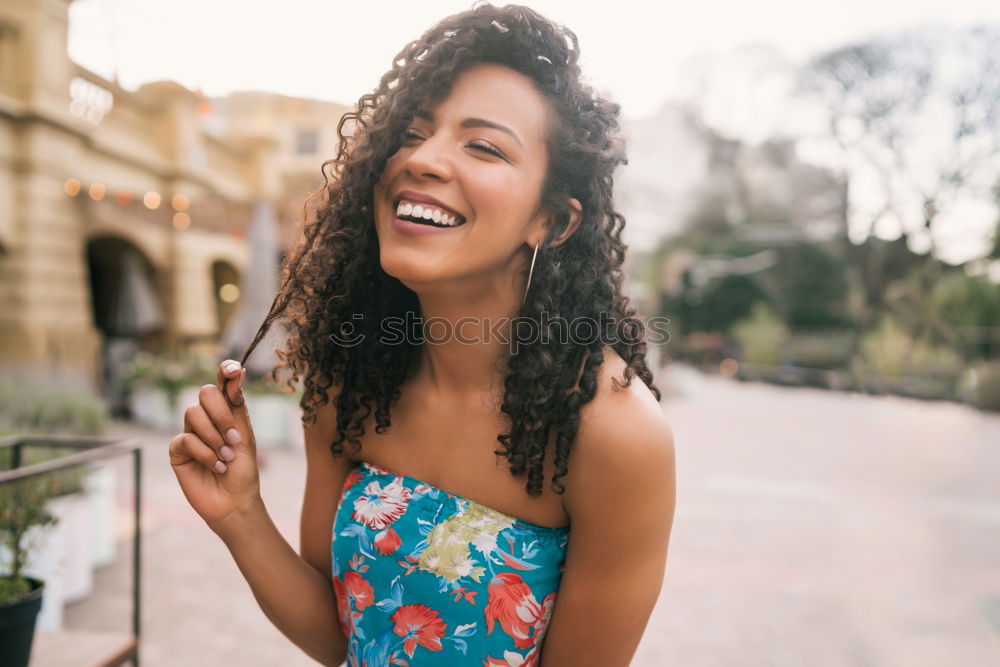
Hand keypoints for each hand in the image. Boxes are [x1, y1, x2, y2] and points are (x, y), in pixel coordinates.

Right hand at [169, 359, 260, 530]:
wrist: (234, 502)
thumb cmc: (242, 471)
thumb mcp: (245, 437)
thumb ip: (237, 407)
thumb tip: (237, 372)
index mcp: (227, 412)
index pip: (222, 384)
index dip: (225, 371)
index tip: (232, 371)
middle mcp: (207, 419)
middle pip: (205, 393)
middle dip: (220, 414)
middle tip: (233, 438)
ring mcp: (190, 433)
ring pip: (193, 413)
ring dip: (214, 437)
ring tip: (226, 457)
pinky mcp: (178, 451)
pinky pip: (185, 439)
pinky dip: (204, 453)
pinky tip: (215, 467)